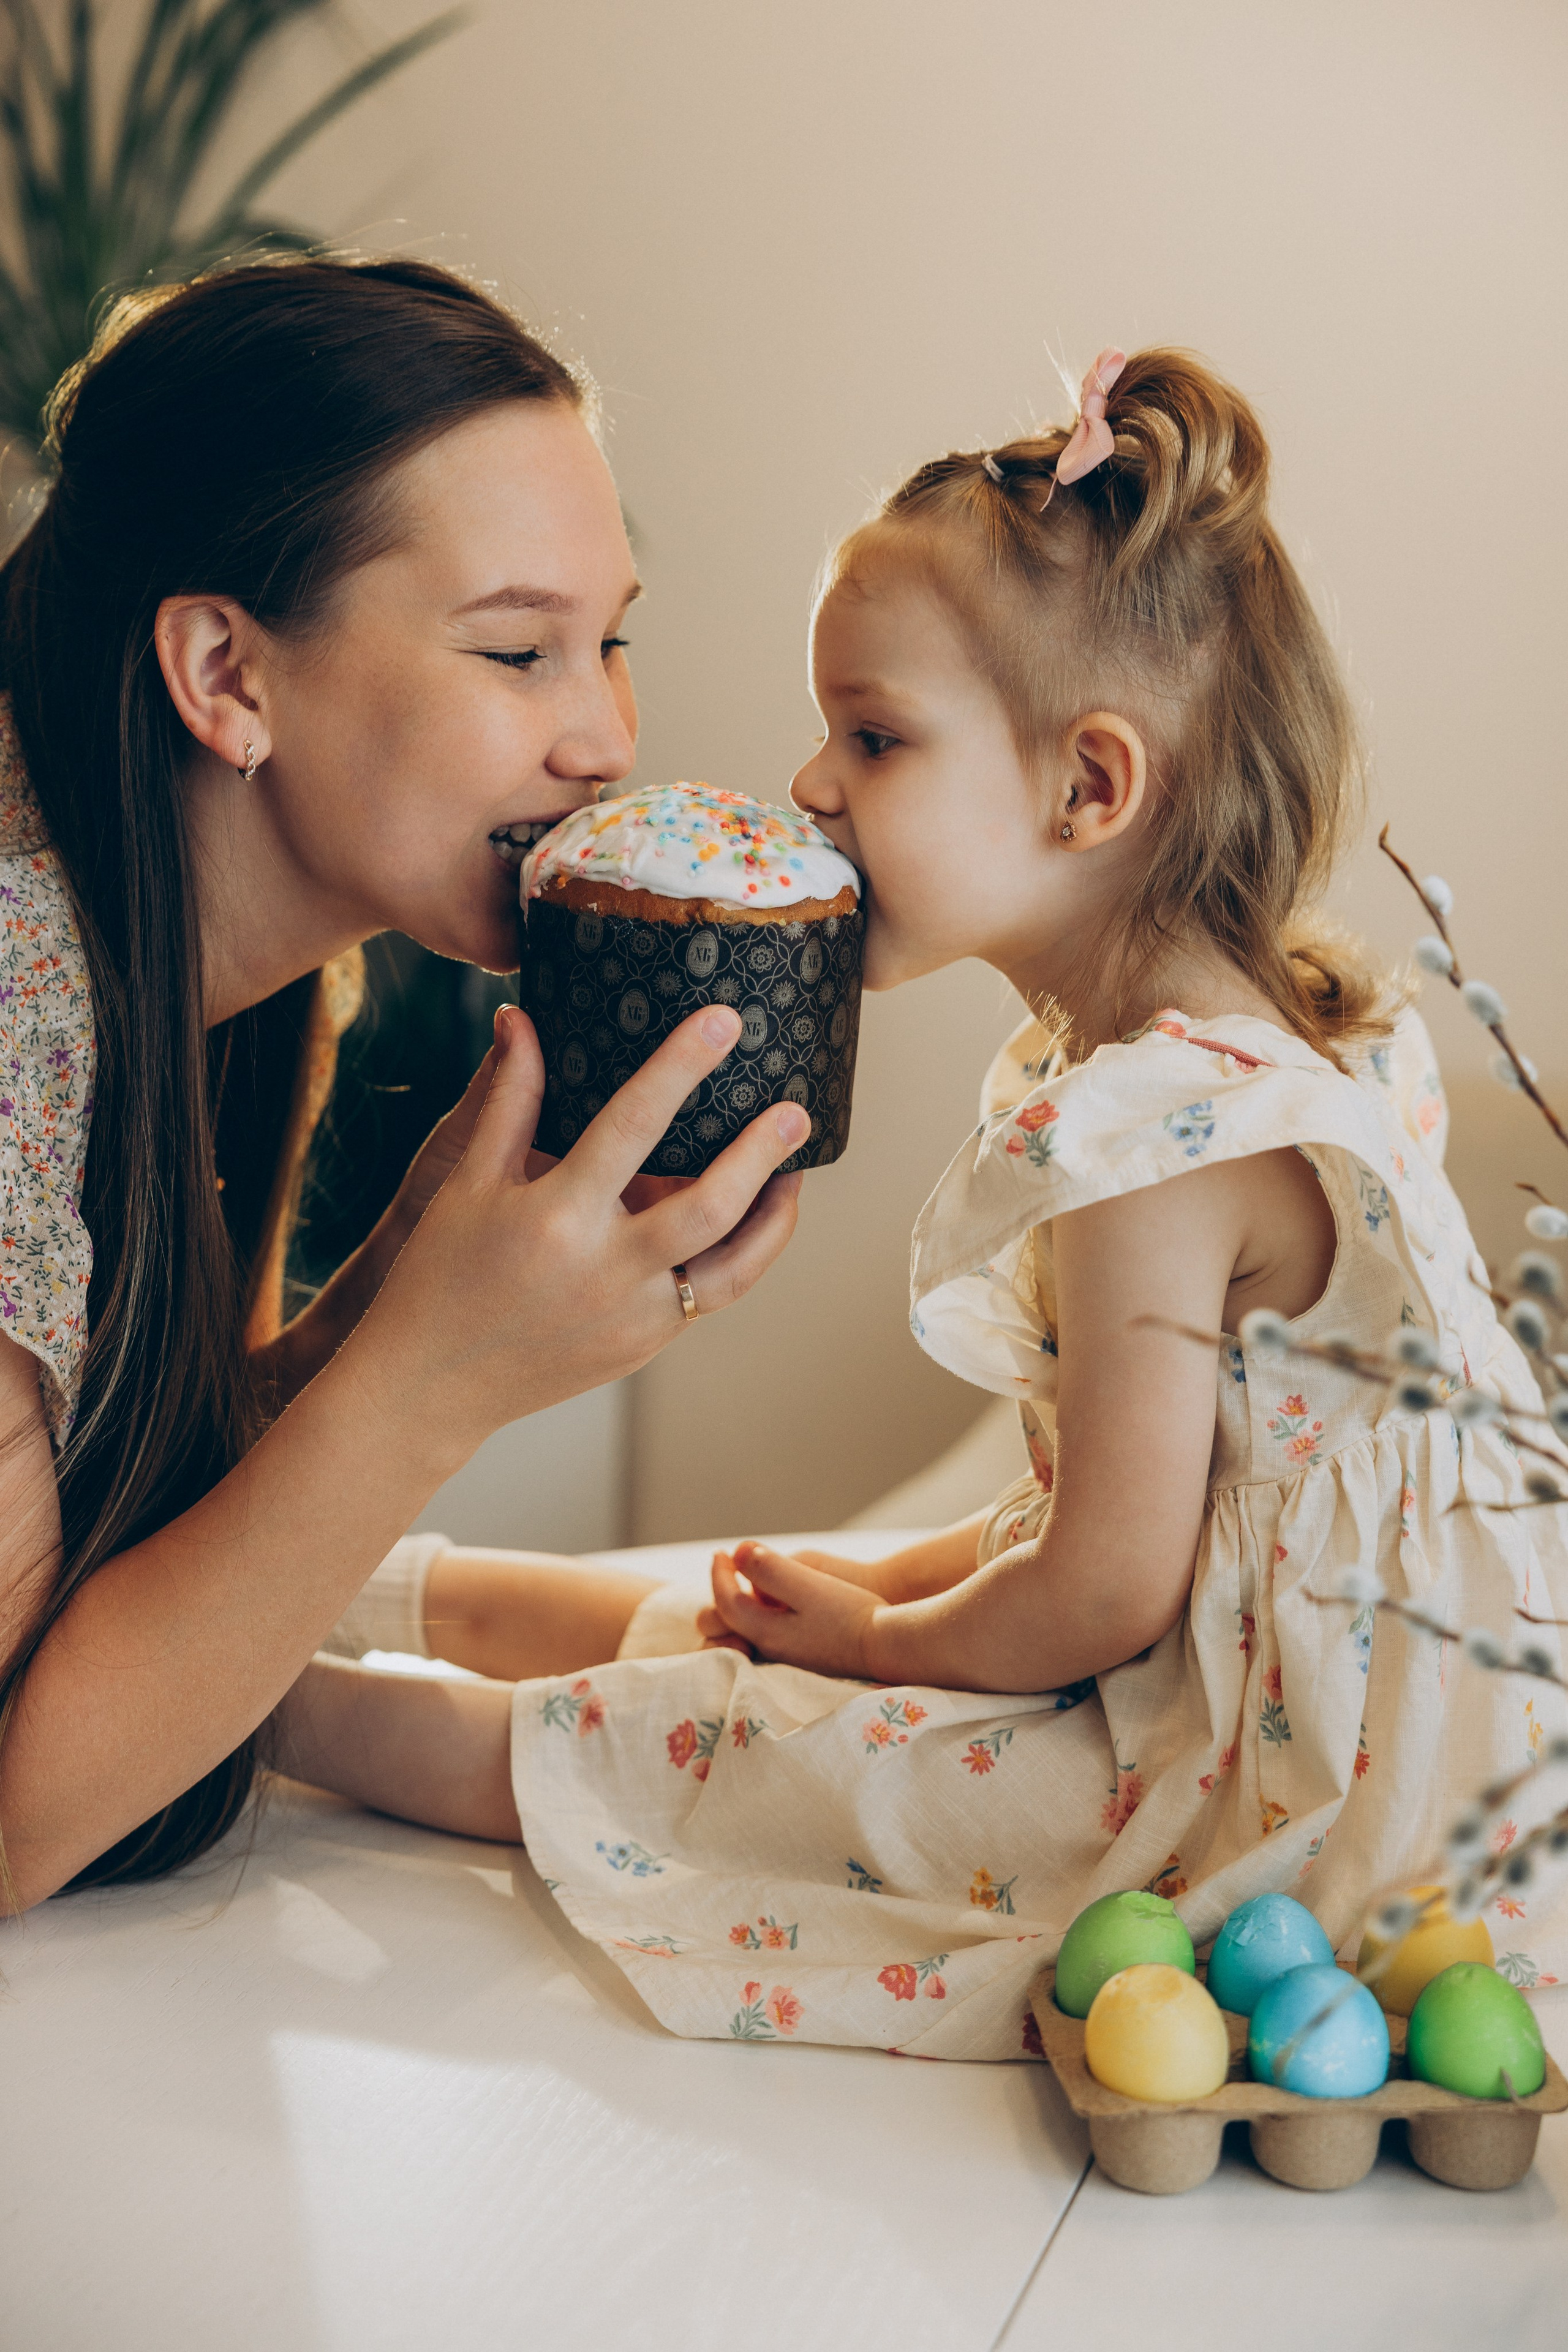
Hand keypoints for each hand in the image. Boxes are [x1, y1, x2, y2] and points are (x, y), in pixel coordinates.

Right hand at [364, 1004, 807, 1460]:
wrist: (431, 1382)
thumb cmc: (443, 1273)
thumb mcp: (469, 1180)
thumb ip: (508, 1098)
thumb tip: (519, 1018)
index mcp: (558, 1215)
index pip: (633, 1122)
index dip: (681, 1066)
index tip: (724, 1023)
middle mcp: (604, 1269)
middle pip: (710, 1205)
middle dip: (761, 1154)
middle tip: (796, 1111)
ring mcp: (631, 1316)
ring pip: (733, 1267)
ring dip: (774, 1219)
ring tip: (794, 1176)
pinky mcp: (643, 1346)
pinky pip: (710, 1297)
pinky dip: (740, 1257)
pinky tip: (751, 1223)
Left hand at [703, 1540, 883, 1679]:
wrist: (888, 1645)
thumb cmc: (850, 1613)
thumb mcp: (809, 1585)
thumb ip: (770, 1569)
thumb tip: (738, 1551)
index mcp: (764, 1632)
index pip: (723, 1603)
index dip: (718, 1573)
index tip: (722, 1551)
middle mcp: (769, 1650)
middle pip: (725, 1627)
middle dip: (722, 1595)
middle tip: (732, 1568)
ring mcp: (785, 1658)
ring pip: (744, 1633)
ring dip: (741, 1607)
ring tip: (753, 1585)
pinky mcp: (803, 1659)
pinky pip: (766, 1637)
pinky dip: (759, 1618)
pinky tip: (778, 1604)